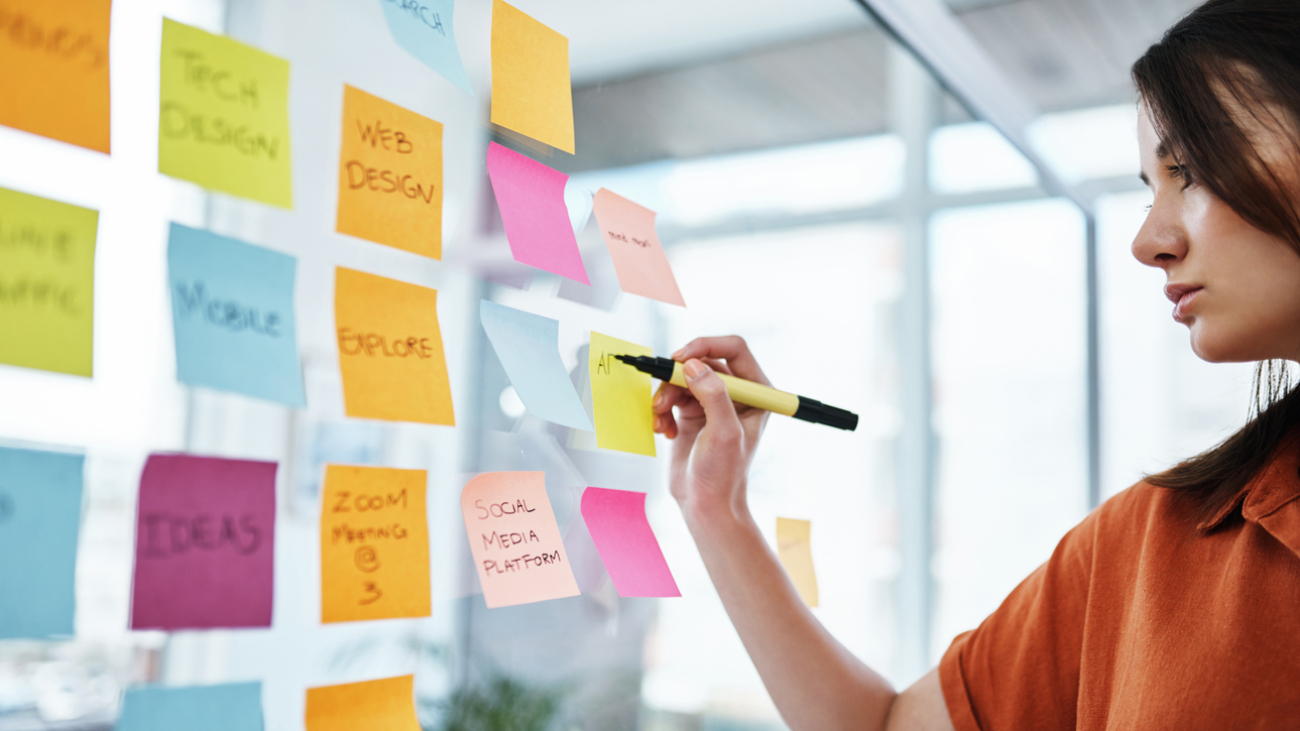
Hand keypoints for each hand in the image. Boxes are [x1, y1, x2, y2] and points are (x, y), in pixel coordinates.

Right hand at [653, 336, 770, 524]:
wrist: (705, 505)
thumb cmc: (723, 474)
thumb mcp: (723, 433)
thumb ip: (713, 395)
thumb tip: (693, 365)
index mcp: (757, 393)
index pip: (734, 350)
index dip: (707, 346)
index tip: (681, 357)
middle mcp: (736, 394)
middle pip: (702, 362)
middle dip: (677, 377)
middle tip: (662, 398)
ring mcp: (712, 403)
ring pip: (682, 379)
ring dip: (665, 396)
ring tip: (660, 419)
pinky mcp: (692, 414)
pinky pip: (671, 396)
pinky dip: (662, 410)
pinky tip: (664, 431)